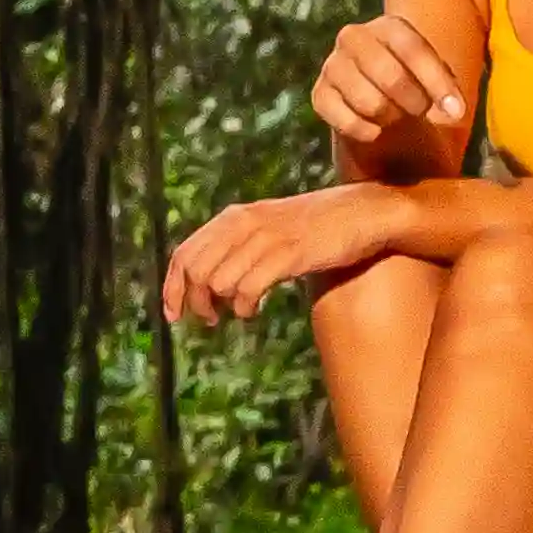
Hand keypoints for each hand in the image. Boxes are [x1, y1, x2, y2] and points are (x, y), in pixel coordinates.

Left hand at [160, 188, 393, 324]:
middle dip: (195, 302)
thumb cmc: (313, 226)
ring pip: (217, 282)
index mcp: (232, 217)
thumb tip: (204, 282)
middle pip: (195, 271)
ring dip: (223, 306)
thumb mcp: (266, 227)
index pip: (183, 253)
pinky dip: (244, 307)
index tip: (174, 314)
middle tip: (210, 319)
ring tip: (240, 311)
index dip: (172, 288)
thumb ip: (236, 245)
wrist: (361, 213)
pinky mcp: (288, 254)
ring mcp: (265, 238)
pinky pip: (247, 288)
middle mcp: (243, 224)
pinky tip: (254, 311)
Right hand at [309, 14, 467, 158]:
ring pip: (369, 103)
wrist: (378, 96)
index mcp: (388, 26)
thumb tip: (454, 111)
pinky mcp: (319, 94)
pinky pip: (346, 121)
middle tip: (420, 111)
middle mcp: (354, 37)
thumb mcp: (435, 75)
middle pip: (390, 77)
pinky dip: (367, 132)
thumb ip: (447, 87)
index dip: (436, 83)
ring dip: (391, 117)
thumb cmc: (414, 81)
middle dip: (413, 103)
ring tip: (396, 114)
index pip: (414, 50)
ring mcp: (332, 65)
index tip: (456, 113)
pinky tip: (375, 130)